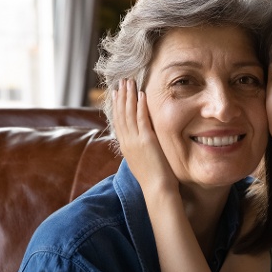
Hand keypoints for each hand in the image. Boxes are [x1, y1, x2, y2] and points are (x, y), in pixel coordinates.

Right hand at [112, 78, 177, 193]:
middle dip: (121, 96)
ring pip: (129, 113)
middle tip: (121, 81)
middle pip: (121, 114)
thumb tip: (142, 143)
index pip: (118, 121)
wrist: (157, 190)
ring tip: (128, 82)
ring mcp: (135, 140)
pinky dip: (140, 105)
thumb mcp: (142, 162)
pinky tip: (141, 94)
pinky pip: (142, 119)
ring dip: (128, 96)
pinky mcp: (146, 140)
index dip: (116, 106)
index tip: (115, 93)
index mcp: (125, 147)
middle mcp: (127, 142)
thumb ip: (139, 150)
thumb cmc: (154, 180)